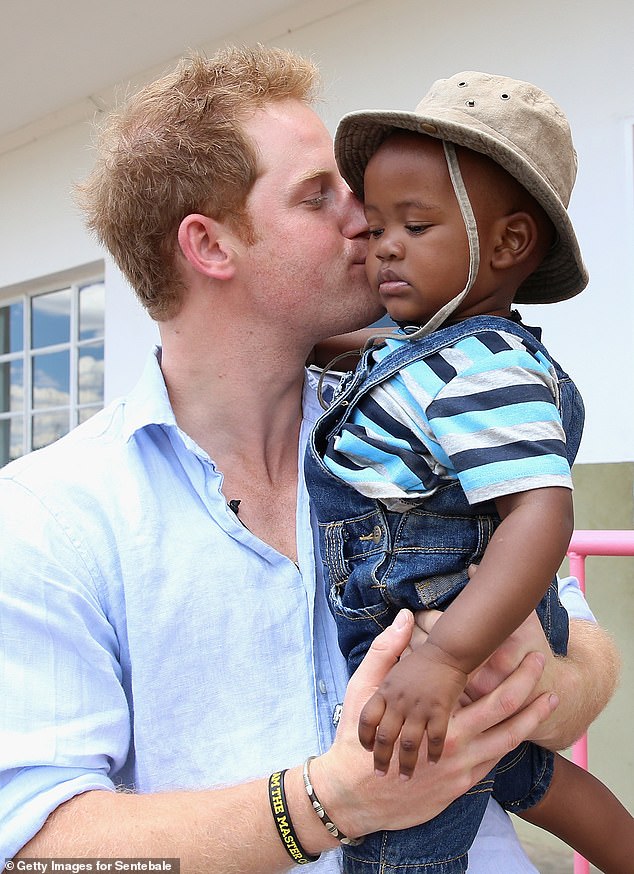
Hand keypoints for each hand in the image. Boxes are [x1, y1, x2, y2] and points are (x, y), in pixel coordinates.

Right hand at [314, 609, 558, 840]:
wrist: (355, 798)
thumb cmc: (356, 742)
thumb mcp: (362, 692)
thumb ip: (385, 652)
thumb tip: (405, 617)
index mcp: (434, 714)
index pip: (479, 681)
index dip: (500, 659)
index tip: (515, 639)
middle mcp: (455, 740)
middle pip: (504, 708)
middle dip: (525, 680)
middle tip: (539, 658)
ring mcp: (463, 766)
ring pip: (509, 738)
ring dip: (532, 716)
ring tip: (551, 696)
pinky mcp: (462, 786)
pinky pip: (496, 761)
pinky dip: (512, 742)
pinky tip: (522, 729)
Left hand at [358, 644, 468, 774]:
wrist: (447, 651)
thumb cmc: (421, 660)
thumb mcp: (394, 665)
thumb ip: (384, 686)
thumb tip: (377, 705)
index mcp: (384, 690)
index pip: (367, 718)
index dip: (365, 736)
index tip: (367, 749)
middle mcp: (398, 701)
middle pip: (384, 737)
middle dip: (381, 759)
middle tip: (380, 775)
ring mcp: (418, 707)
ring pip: (408, 743)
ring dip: (406, 763)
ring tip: (405, 777)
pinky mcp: (438, 711)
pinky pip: (434, 740)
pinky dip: (433, 754)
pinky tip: (434, 763)